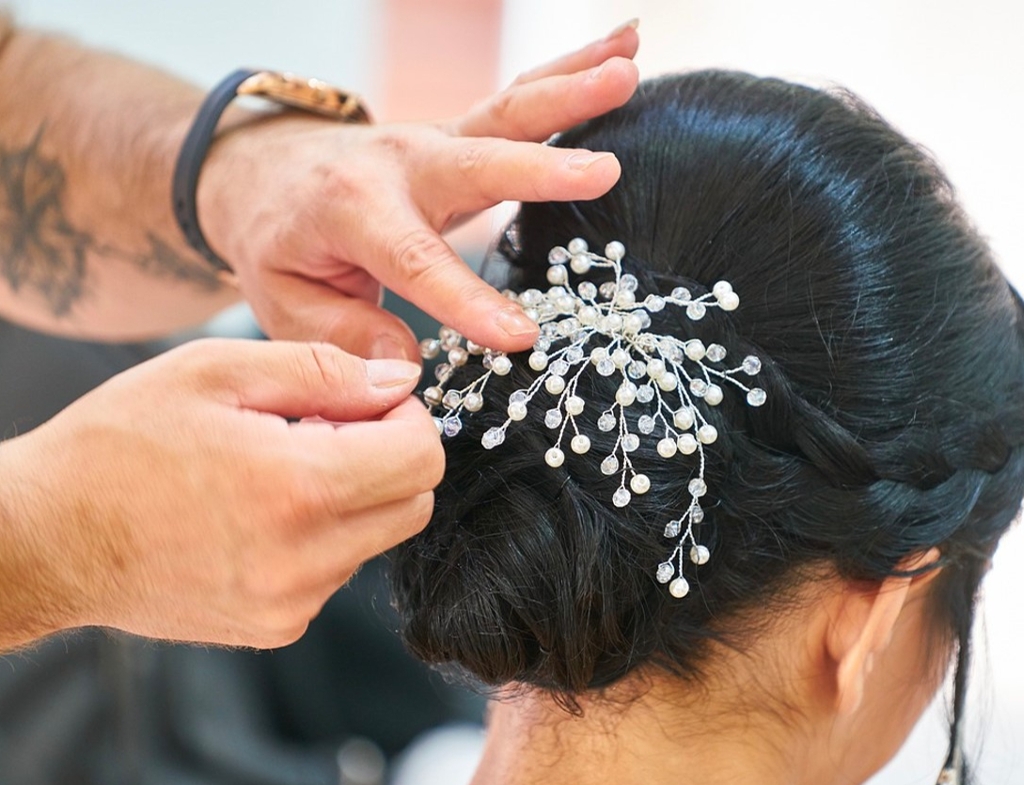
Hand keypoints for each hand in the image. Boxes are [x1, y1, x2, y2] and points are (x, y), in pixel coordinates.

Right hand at [0, 339, 440, 648]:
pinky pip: (335, 572)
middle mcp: (306, 559)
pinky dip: (320, 537)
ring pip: (376, 538)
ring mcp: (292, 603)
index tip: (369, 400)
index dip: (408, 416)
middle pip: (414, 503)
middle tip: (323, 428)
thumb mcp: (215, 371)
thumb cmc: (117, 444)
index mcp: (299, 488)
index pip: (422, 457)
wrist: (43, 539)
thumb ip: (323, 371)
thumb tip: (400, 382)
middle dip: (390, 457)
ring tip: (276, 469)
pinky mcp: (275, 627)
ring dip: (353, 497)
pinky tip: (259, 512)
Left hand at [198, 22, 640, 360]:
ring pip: (508, 111)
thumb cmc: (279, 245)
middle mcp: (401, 164)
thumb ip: (341, 335)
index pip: (414, 260)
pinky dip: (573, 70)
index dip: (465, 298)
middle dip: (541, 168)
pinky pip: (522, 99)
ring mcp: (437, 140)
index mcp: (351, 211)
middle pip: (478, 162)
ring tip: (628, 69)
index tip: (519, 334)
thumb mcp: (284, 301)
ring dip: (572, 88)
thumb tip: (406, 366)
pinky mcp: (463, 133)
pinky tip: (626, 49)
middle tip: (604, 171)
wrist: (262, 171)